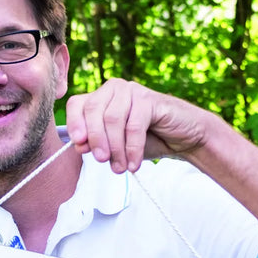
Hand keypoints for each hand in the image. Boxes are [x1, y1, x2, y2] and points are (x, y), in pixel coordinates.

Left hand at [65, 78, 208, 173]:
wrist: (183, 138)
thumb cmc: (147, 140)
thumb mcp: (116, 146)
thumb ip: (96, 144)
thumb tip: (79, 145)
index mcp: (101, 97)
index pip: (77, 104)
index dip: (74, 123)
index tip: (78, 144)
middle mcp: (114, 89)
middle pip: (93, 110)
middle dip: (96, 139)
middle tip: (102, 161)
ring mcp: (132, 91)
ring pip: (112, 119)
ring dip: (115, 148)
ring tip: (120, 168)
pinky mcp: (150, 99)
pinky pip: (134, 126)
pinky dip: (132, 148)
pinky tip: (134, 164)